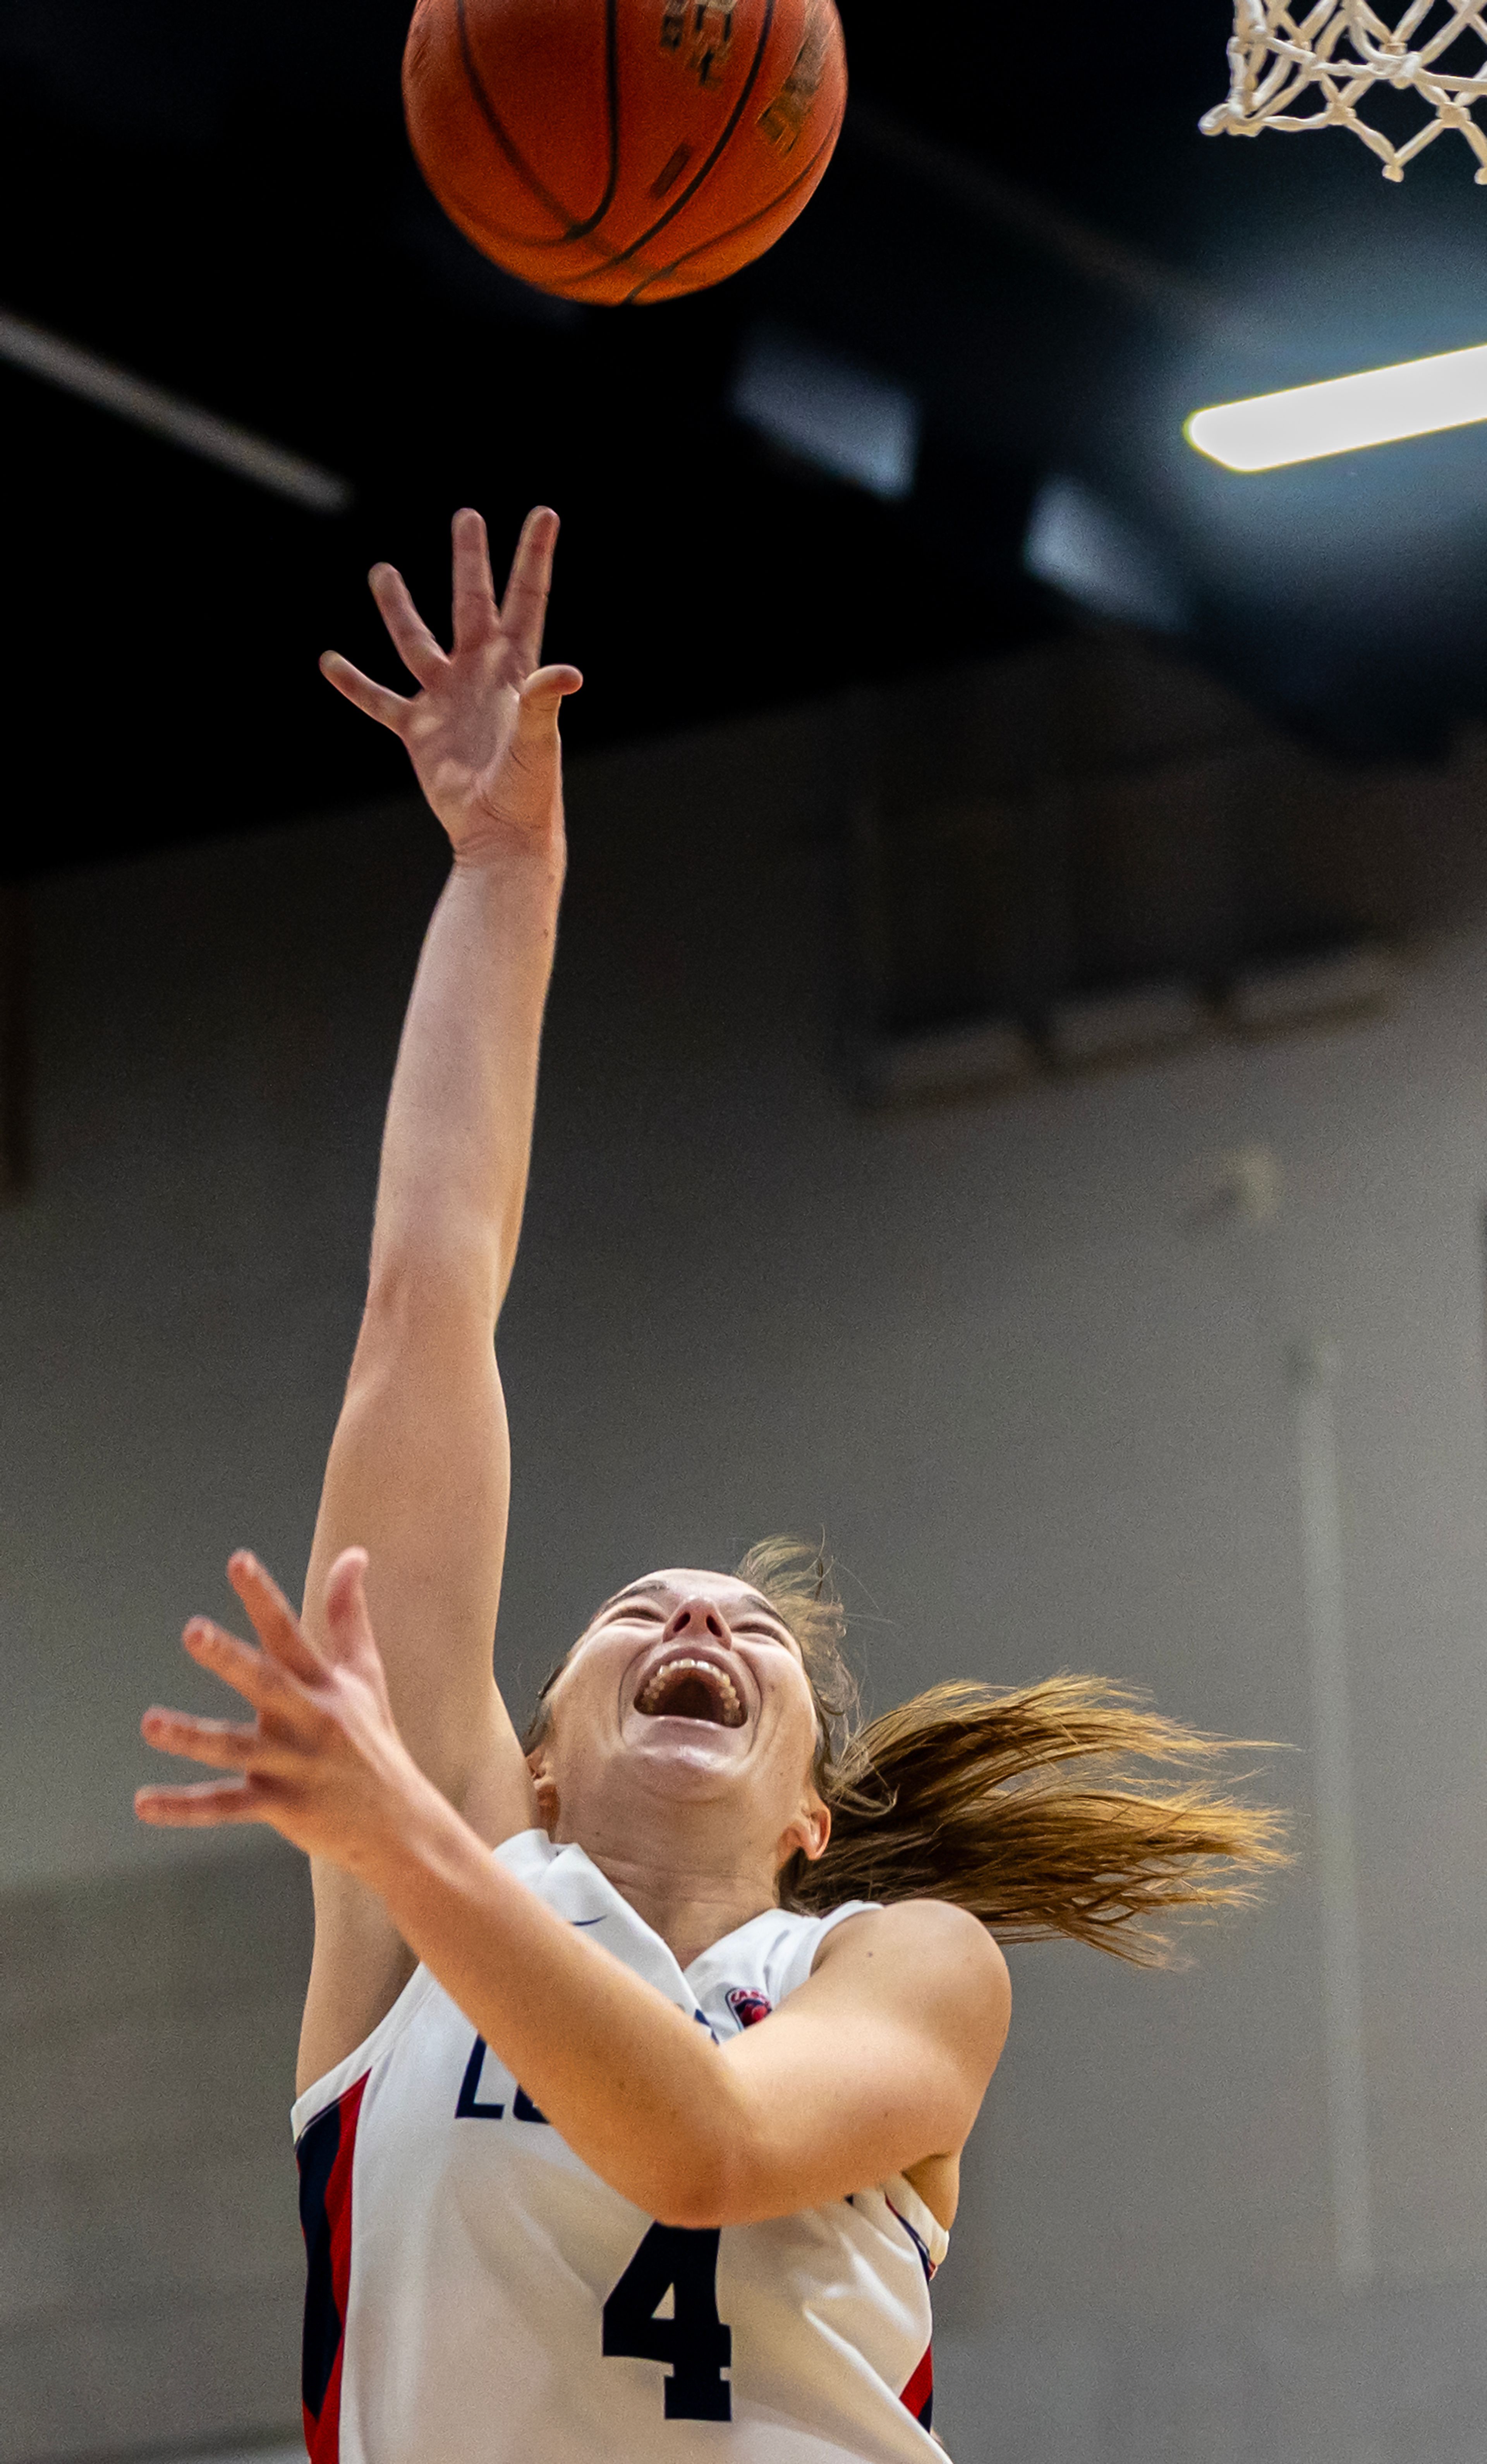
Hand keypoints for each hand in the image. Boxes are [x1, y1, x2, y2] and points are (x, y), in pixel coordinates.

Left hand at [136, 1548, 423, 1871]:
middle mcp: (309, 1720)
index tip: (238, 1560)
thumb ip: (349, 1615)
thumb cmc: (373, 1741)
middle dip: (229, 1657)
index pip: (290, 1633)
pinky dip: (184, 1808)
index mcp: (325, 1685)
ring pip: (236, 1749)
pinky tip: (142, 1804)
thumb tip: (352, 1553)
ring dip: (192, 1736)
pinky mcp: (279, 1806)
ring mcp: (293, 1766)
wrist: (399, 1824)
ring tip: (149, 1723)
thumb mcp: (366, 1675)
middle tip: (193, 1630)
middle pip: (265, 1683)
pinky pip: (226, 1806)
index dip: (263, 1597)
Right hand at [320, 506, 582, 863]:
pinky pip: (379, 699)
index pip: (527, 599)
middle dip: (469, 560)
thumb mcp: (539, 743)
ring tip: (382, 570)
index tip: (545, 514)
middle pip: (471, 602)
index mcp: (516, 668)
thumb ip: (544, 702)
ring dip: (397, 607)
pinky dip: (354, 683)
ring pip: (415, 641)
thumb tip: (568, 671)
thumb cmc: (530, 792)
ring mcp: (446, 699)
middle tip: (466, 516)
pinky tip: (330, 661)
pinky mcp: (418, 730)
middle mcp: (479, 674)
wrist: (500, 836)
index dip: (534, 556)